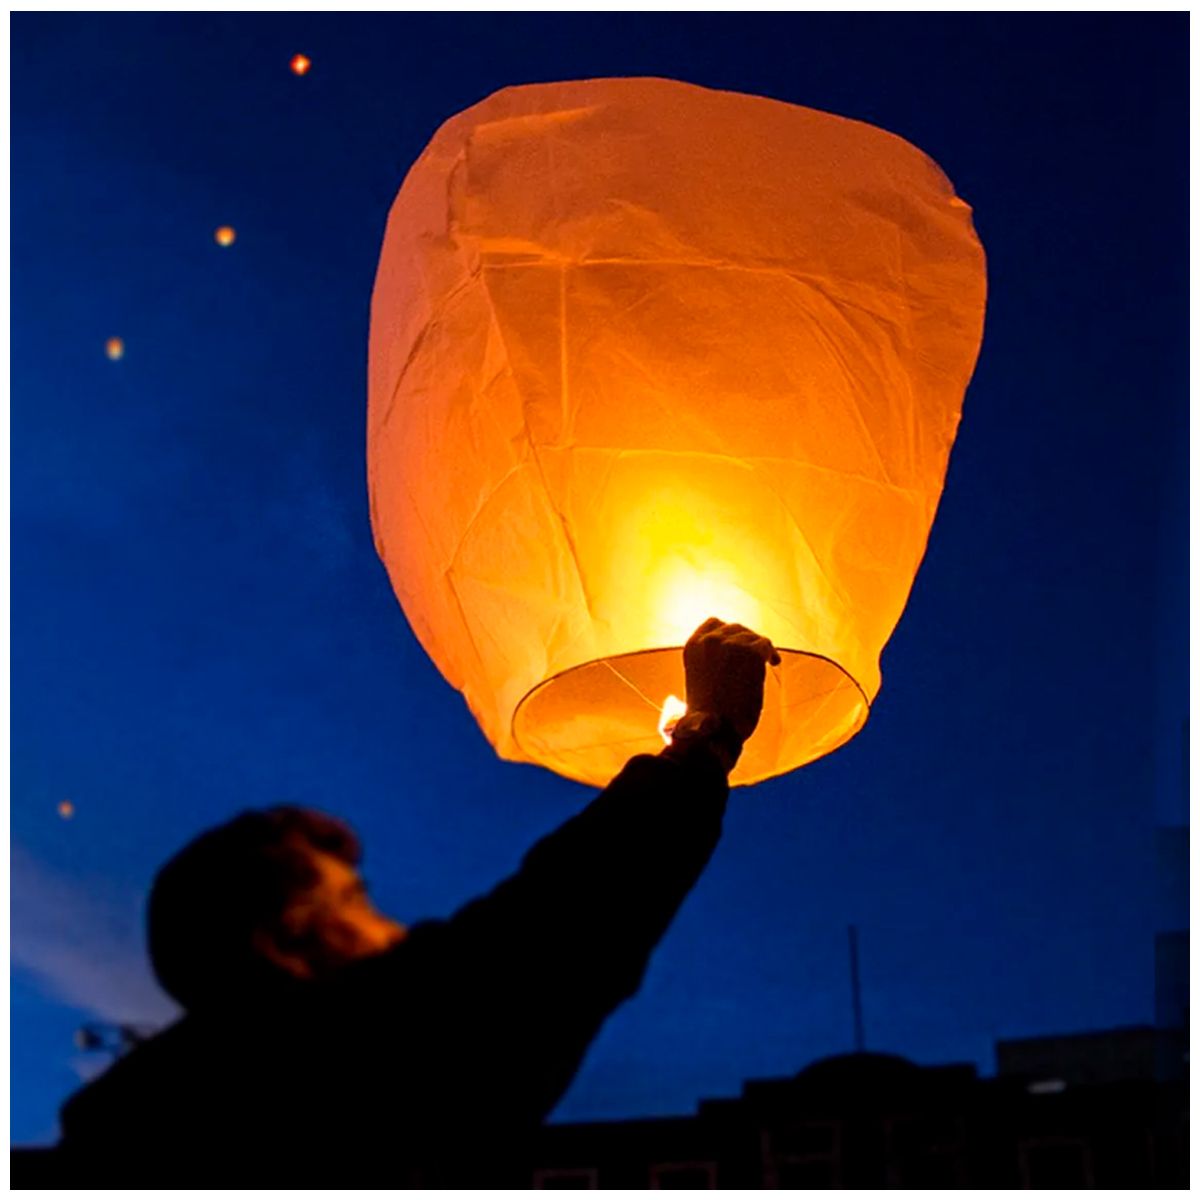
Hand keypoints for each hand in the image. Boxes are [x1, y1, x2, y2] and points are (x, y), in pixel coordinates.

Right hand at [683, 617, 780, 743]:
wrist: (716, 728)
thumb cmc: (707, 713)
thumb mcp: (699, 677)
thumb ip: (710, 659)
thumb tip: (731, 651)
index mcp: (693, 645)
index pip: (714, 623)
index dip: (728, 633)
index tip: (738, 644)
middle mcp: (710, 640)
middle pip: (736, 628)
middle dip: (746, 641)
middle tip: (755, 657)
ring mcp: (731, 644)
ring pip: (753, 637)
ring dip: (760, 649)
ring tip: (766, 662)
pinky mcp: (751, 652)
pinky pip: (766, 645)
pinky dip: (771, 654)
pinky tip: (774, 663)